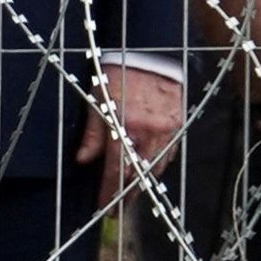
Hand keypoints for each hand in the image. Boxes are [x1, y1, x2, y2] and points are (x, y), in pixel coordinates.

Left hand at [77, 61, 184, 208]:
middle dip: (127, 195)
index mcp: (124, 125)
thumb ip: (91, 133)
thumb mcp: (96, 99)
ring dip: (143, 184)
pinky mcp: (178, 124)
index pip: (115, 170)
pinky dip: (158, 166)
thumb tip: (82, 160)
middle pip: (138, 175)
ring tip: (131, 195)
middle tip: (118, 209)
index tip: (104, 207)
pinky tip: (148, 172)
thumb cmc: (118, 72)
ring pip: (156, 168)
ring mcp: (166, 129)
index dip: (109, 192)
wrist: (149, 51)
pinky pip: (169, 154)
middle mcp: (147, 131)